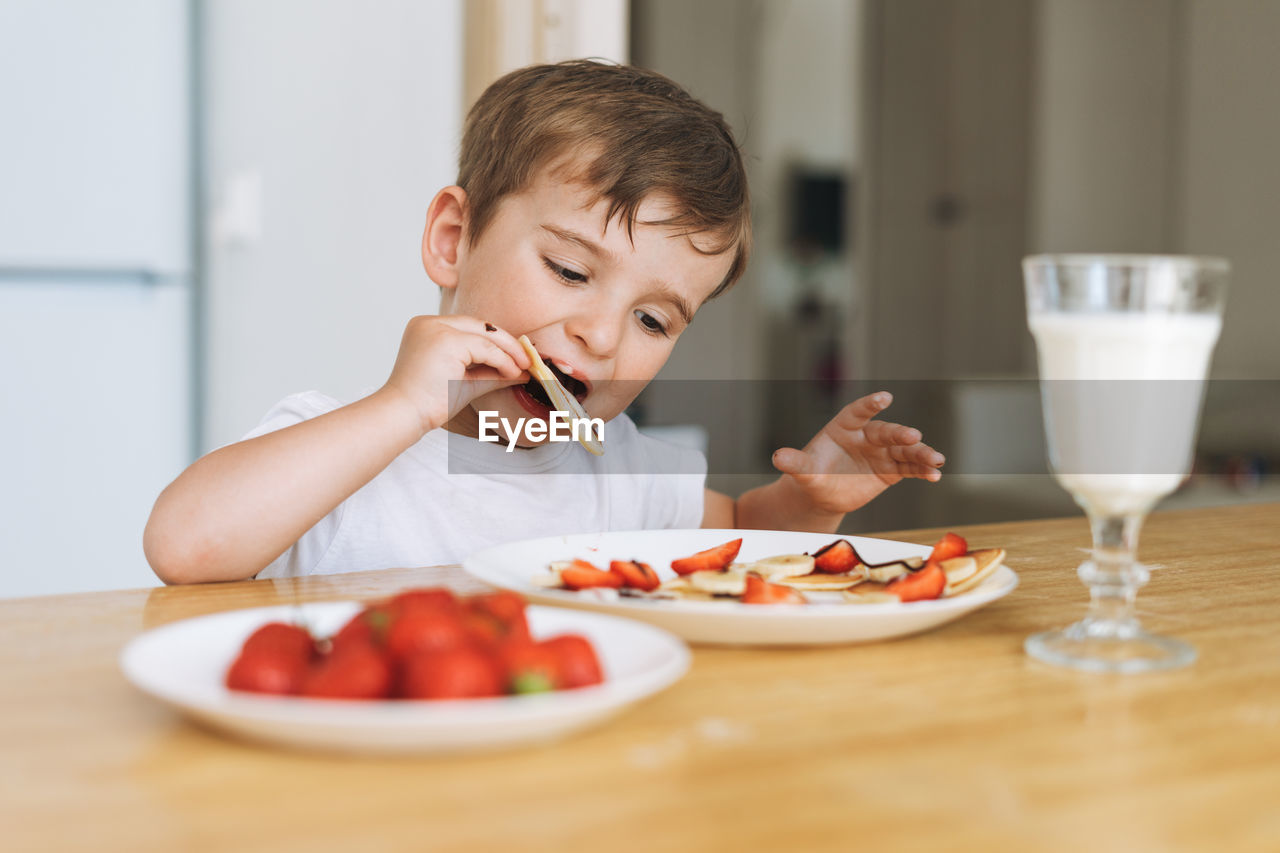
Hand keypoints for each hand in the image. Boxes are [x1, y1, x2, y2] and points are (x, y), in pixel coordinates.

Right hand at [379, 315, 530, 433]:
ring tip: (524, 368)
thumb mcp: (465, 382)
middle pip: (479, 325)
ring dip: (509, 351)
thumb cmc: (428, 403)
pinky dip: (502, 360)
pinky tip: (512, 373)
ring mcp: (435, 328)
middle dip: (507, 343)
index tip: (517, 357)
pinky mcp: (446, 340)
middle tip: (527, 360)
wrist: (404, 415)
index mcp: (427, 328)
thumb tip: (521, 371)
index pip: (470, 328)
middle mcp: (429, 323)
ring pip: (485, 334)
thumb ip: (491, 373)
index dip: (496, 342)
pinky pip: (485, 347)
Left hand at [770, 391, 944, 515]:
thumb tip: (777, 457)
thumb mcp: (802, 472)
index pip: (858, 412)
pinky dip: (923, 471)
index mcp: (843, 427)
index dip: (870, 405)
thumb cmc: (811, 475)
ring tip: (937, 460)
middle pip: (886, 431)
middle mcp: (866, 436)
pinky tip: (936, 476)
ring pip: (904, 450)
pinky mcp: (891, 470)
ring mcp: (881, 452)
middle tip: (914, 436)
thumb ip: (795, 464)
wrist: (821, 494)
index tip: (884, 397)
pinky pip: (910, 468)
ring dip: (921, 453)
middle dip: (901, 433)